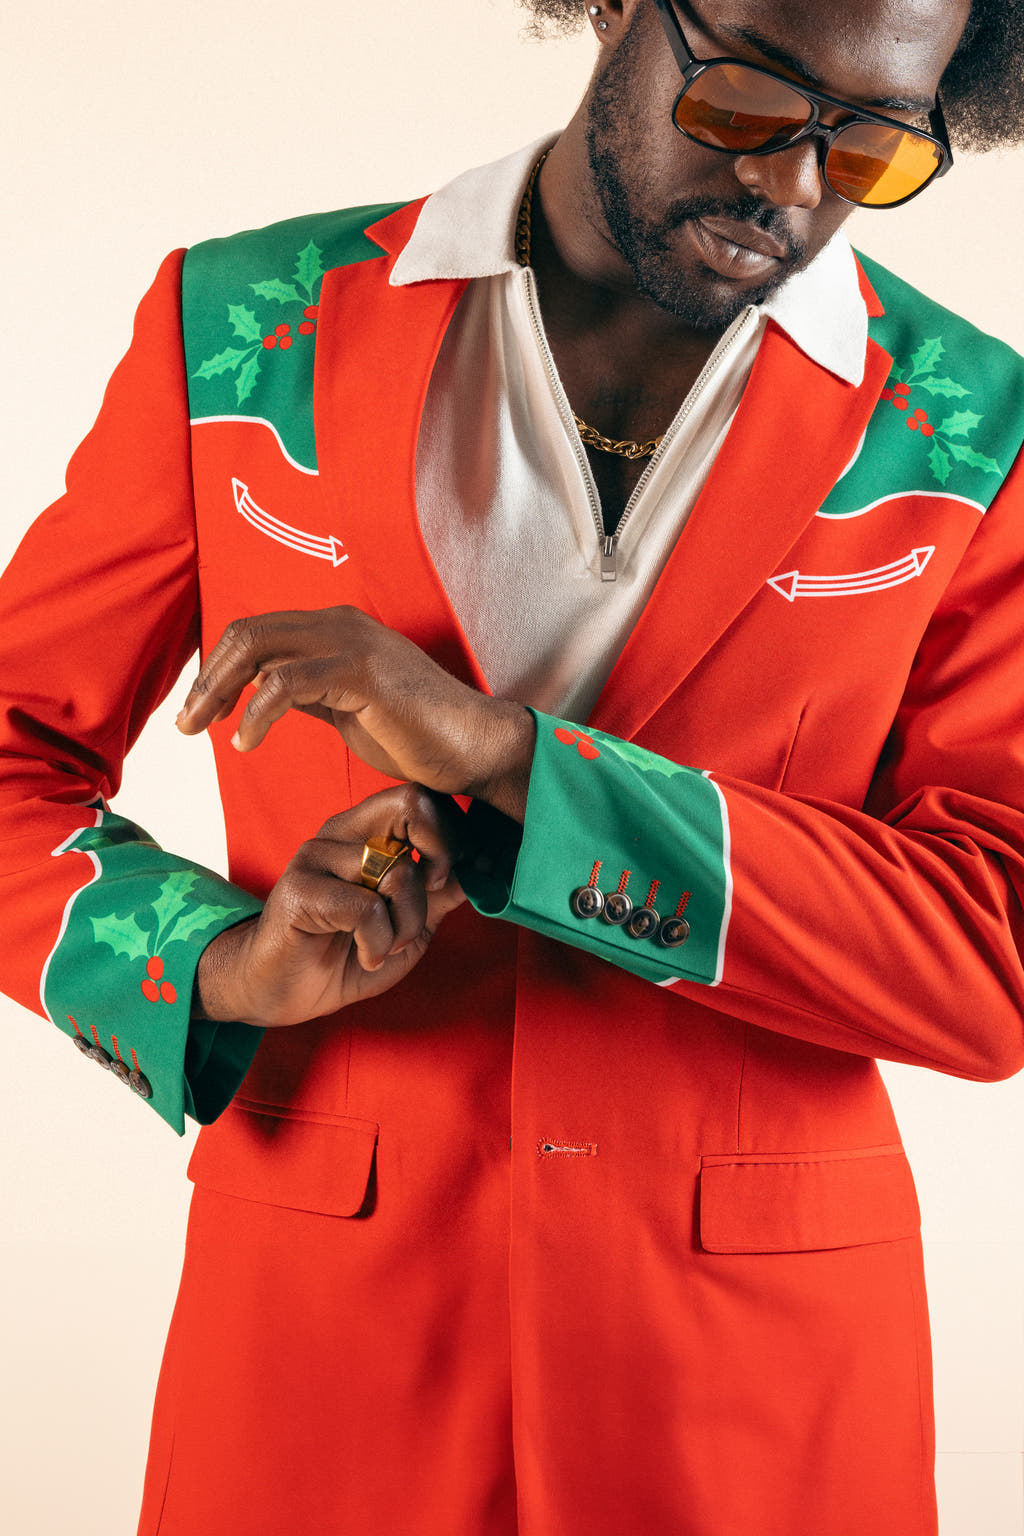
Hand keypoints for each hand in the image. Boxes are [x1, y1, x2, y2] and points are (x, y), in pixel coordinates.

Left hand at [176, 606, 535, 821]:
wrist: (470, 748)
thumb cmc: (416, 736)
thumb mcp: (346, 708)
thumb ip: (306, 692)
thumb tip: (260, 690)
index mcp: (335, 630)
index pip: (256, 634)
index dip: (218, 670)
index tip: (199, 713)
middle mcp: (340, 624)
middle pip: (247, 634)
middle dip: (208, 679)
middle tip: (187, 724)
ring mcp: (351, 642)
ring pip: (258, 650)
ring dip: (219, 692)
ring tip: (205, 731)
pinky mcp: (361, 671)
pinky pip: (286, 682)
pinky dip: (256, 711)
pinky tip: (247, 740)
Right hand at [194, 784, 465, 1026]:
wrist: (282, 990)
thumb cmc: (346, 954)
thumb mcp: (409, 925)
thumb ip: (440, 892)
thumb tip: (484, 865)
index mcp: (368, 831)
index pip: (422, 797)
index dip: (452, 835)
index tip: (448, 879)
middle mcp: (342, 832)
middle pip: (410, 804)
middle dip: (440, 857)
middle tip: (431, 898)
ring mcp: (317, 856)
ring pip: (399, 870)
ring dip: (408, 923)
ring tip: (387, 945)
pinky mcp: (299, 889)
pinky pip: (368, 909)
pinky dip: (380, 943)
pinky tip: (366, 954)